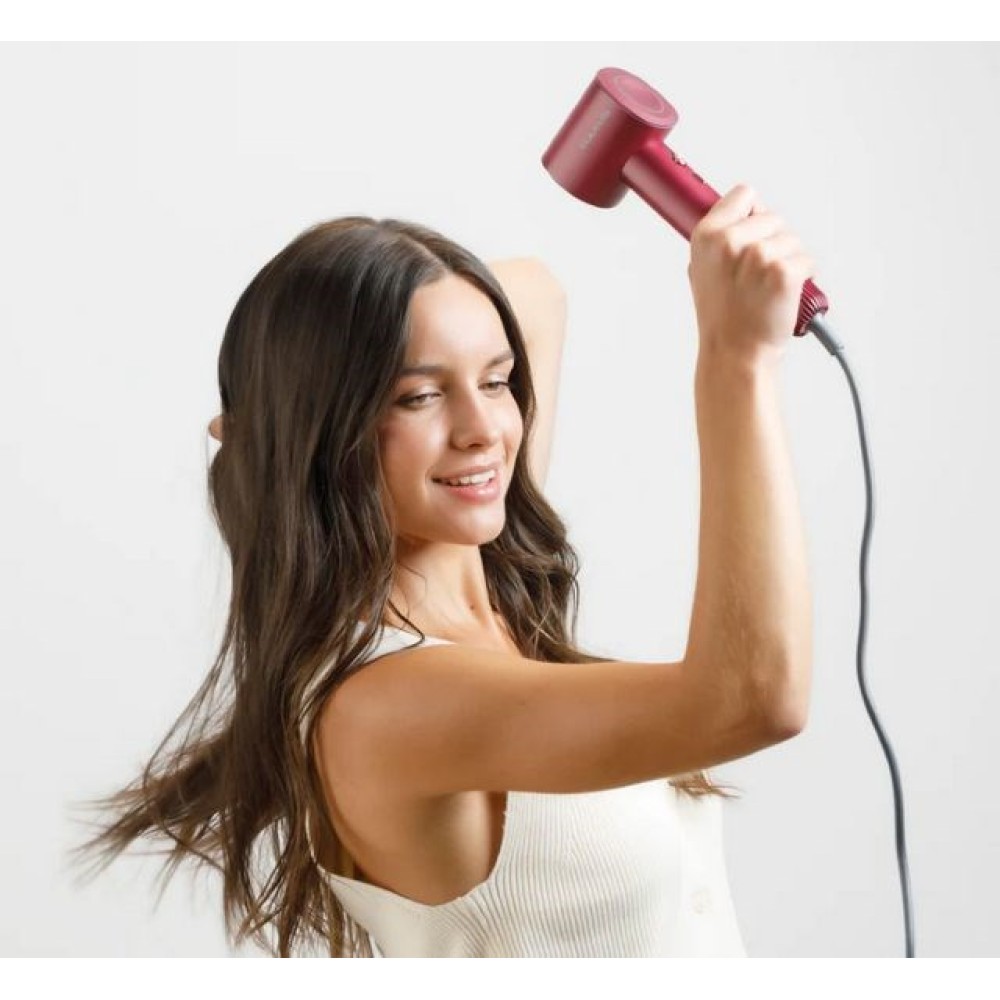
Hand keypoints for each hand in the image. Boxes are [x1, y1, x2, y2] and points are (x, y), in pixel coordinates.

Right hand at [687, 183, 815, 364]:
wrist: (735, 353)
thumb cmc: (722, 317)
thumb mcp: (701, 270)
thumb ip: (718, 237)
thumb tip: (737, 213)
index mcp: (706, 236)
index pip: (744, 195)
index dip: (751, 215)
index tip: (750, 235)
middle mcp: (730, 241)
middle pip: (772, 216)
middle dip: (772, 241)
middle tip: (756, 276)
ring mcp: (758, 256)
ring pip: (792, 239)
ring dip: (788, 261)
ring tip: (766, 289)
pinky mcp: (783, 272)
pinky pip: (807, 259)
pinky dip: (803, 277)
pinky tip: (783, 295)